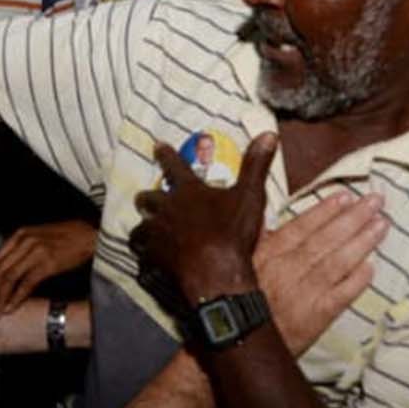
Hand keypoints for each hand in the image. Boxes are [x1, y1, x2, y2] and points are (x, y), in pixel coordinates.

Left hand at [0, 220, 95, 315]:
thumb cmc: (68, 237)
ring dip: (0, 298)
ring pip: (9, 278)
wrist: (91, 235)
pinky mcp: (48, 263)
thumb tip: (10, 270)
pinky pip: (26, 283)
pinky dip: (16, 297)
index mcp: (20, 234)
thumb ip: (23, 249)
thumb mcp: (39, 237)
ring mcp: (36, 252)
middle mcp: (24, 241)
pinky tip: (11, 307)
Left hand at [131, 134, 275, 305]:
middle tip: (146, 198)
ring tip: (145, 230)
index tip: (157, 146)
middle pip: (147, 198)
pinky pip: (142, 254)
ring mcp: (157, 234)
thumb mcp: (250, 195)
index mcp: (189, 192)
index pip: (174, 166)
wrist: (216, 272)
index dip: (165, 154)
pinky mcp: (153, 258)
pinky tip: (149, 259)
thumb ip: (255, 165)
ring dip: (142, 227)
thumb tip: (268, 135)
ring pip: (139, 227)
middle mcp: (167, 209)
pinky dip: (144, 254)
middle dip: (147, 197)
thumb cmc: (232, 233)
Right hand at [252, 190, 387, 354]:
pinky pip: (341, 296)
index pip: (301, 227)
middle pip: (324, 240)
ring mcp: (303, 294)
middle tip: (375, 201)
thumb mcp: (239, 267)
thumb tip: (264, 220)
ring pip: (337, 263)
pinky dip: (357, 280)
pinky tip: (371, 267)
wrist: (234, 345)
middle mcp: (286, 271)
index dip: (324, 211)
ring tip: (381, 225)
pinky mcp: (315, 318)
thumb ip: (255, 243)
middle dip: (352, 218)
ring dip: (361, 242)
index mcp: (267, 256)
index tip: (344, 196)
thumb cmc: (236, 306)